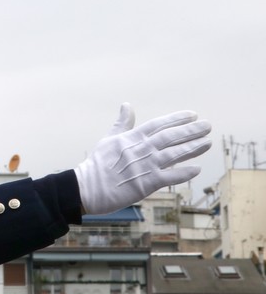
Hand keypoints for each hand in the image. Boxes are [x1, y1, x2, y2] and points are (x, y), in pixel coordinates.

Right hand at [74, 103, 211, 214]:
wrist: (86, 188)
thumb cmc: (96, 165)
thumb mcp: (108, 140)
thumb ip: (121, 123)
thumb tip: (126, 105)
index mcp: (131, 138)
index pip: (158, 125)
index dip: (176, 119)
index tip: (192, 115)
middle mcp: (140, 150)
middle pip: (170, 137)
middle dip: (190, 131)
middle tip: (207, 126)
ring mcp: (144, 166)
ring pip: (174, 154)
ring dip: (192, 148)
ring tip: (207, 142)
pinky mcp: (146, 184)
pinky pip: (170, 176)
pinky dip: (183, 173)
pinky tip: (196, 169)